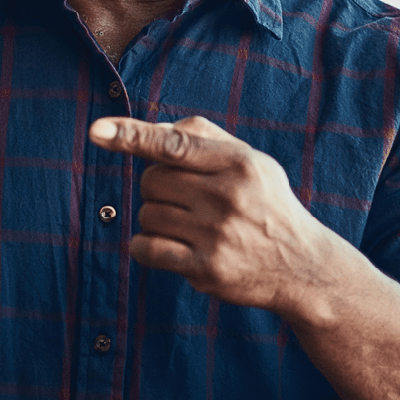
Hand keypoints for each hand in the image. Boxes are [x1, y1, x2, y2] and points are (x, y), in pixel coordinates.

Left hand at [88, 115, 331, 312]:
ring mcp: (216, 235)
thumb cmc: (266, 204)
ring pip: (146, 215)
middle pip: (151, 181)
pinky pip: (146, 249)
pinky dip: (146, 247)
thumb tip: (154, 130)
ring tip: (191, 227)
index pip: (173, 144)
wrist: (302, 266)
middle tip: (187, 200)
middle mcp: (227, 197)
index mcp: (237, 163)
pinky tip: (170, 247)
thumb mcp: (249, 161)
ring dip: (157, 219)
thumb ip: (203, 138)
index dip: (131, 135)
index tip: (96, 130)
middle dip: (158, 188)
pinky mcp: (206, 269)